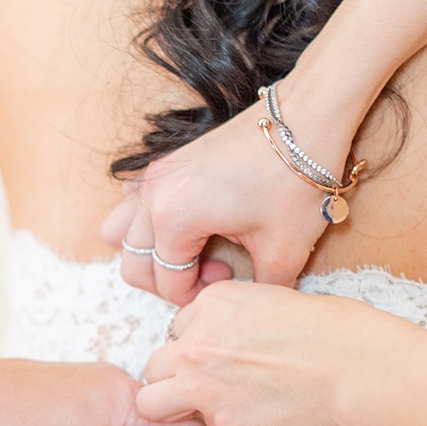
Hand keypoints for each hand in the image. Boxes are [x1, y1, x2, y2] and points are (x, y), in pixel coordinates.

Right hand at [101, 85, 356, 305]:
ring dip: (148, 253)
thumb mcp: (284, 251)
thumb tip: (248, 308)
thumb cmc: (296, 181)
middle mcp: (153, 196)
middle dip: (170, 281)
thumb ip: (259, 291)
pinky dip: (147, 222)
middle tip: (215, 273)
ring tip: (194, 250)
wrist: (306, 117)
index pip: (166, 283)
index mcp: (174, 219)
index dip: (197, 297)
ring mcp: (154, 175)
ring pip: (121, 233)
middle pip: (133, 264)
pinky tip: (191, 222)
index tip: (230, 285)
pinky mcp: (166, 161)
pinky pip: (133, 202)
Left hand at [137, 280, 397, 425]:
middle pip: (155, 364)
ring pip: (152, 401)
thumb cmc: (331, 330)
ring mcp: (203, 384)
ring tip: (212, 406)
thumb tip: (224, 342)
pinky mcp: (222, 423)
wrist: (355, 367)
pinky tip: (257, 416)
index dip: (198, 344)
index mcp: (211, 303)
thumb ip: (231, 321)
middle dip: (175, 376)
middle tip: (207, 385)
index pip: (179, 328)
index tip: (223, 355)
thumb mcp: (270, 300)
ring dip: (175, 405)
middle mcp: (196, 341)